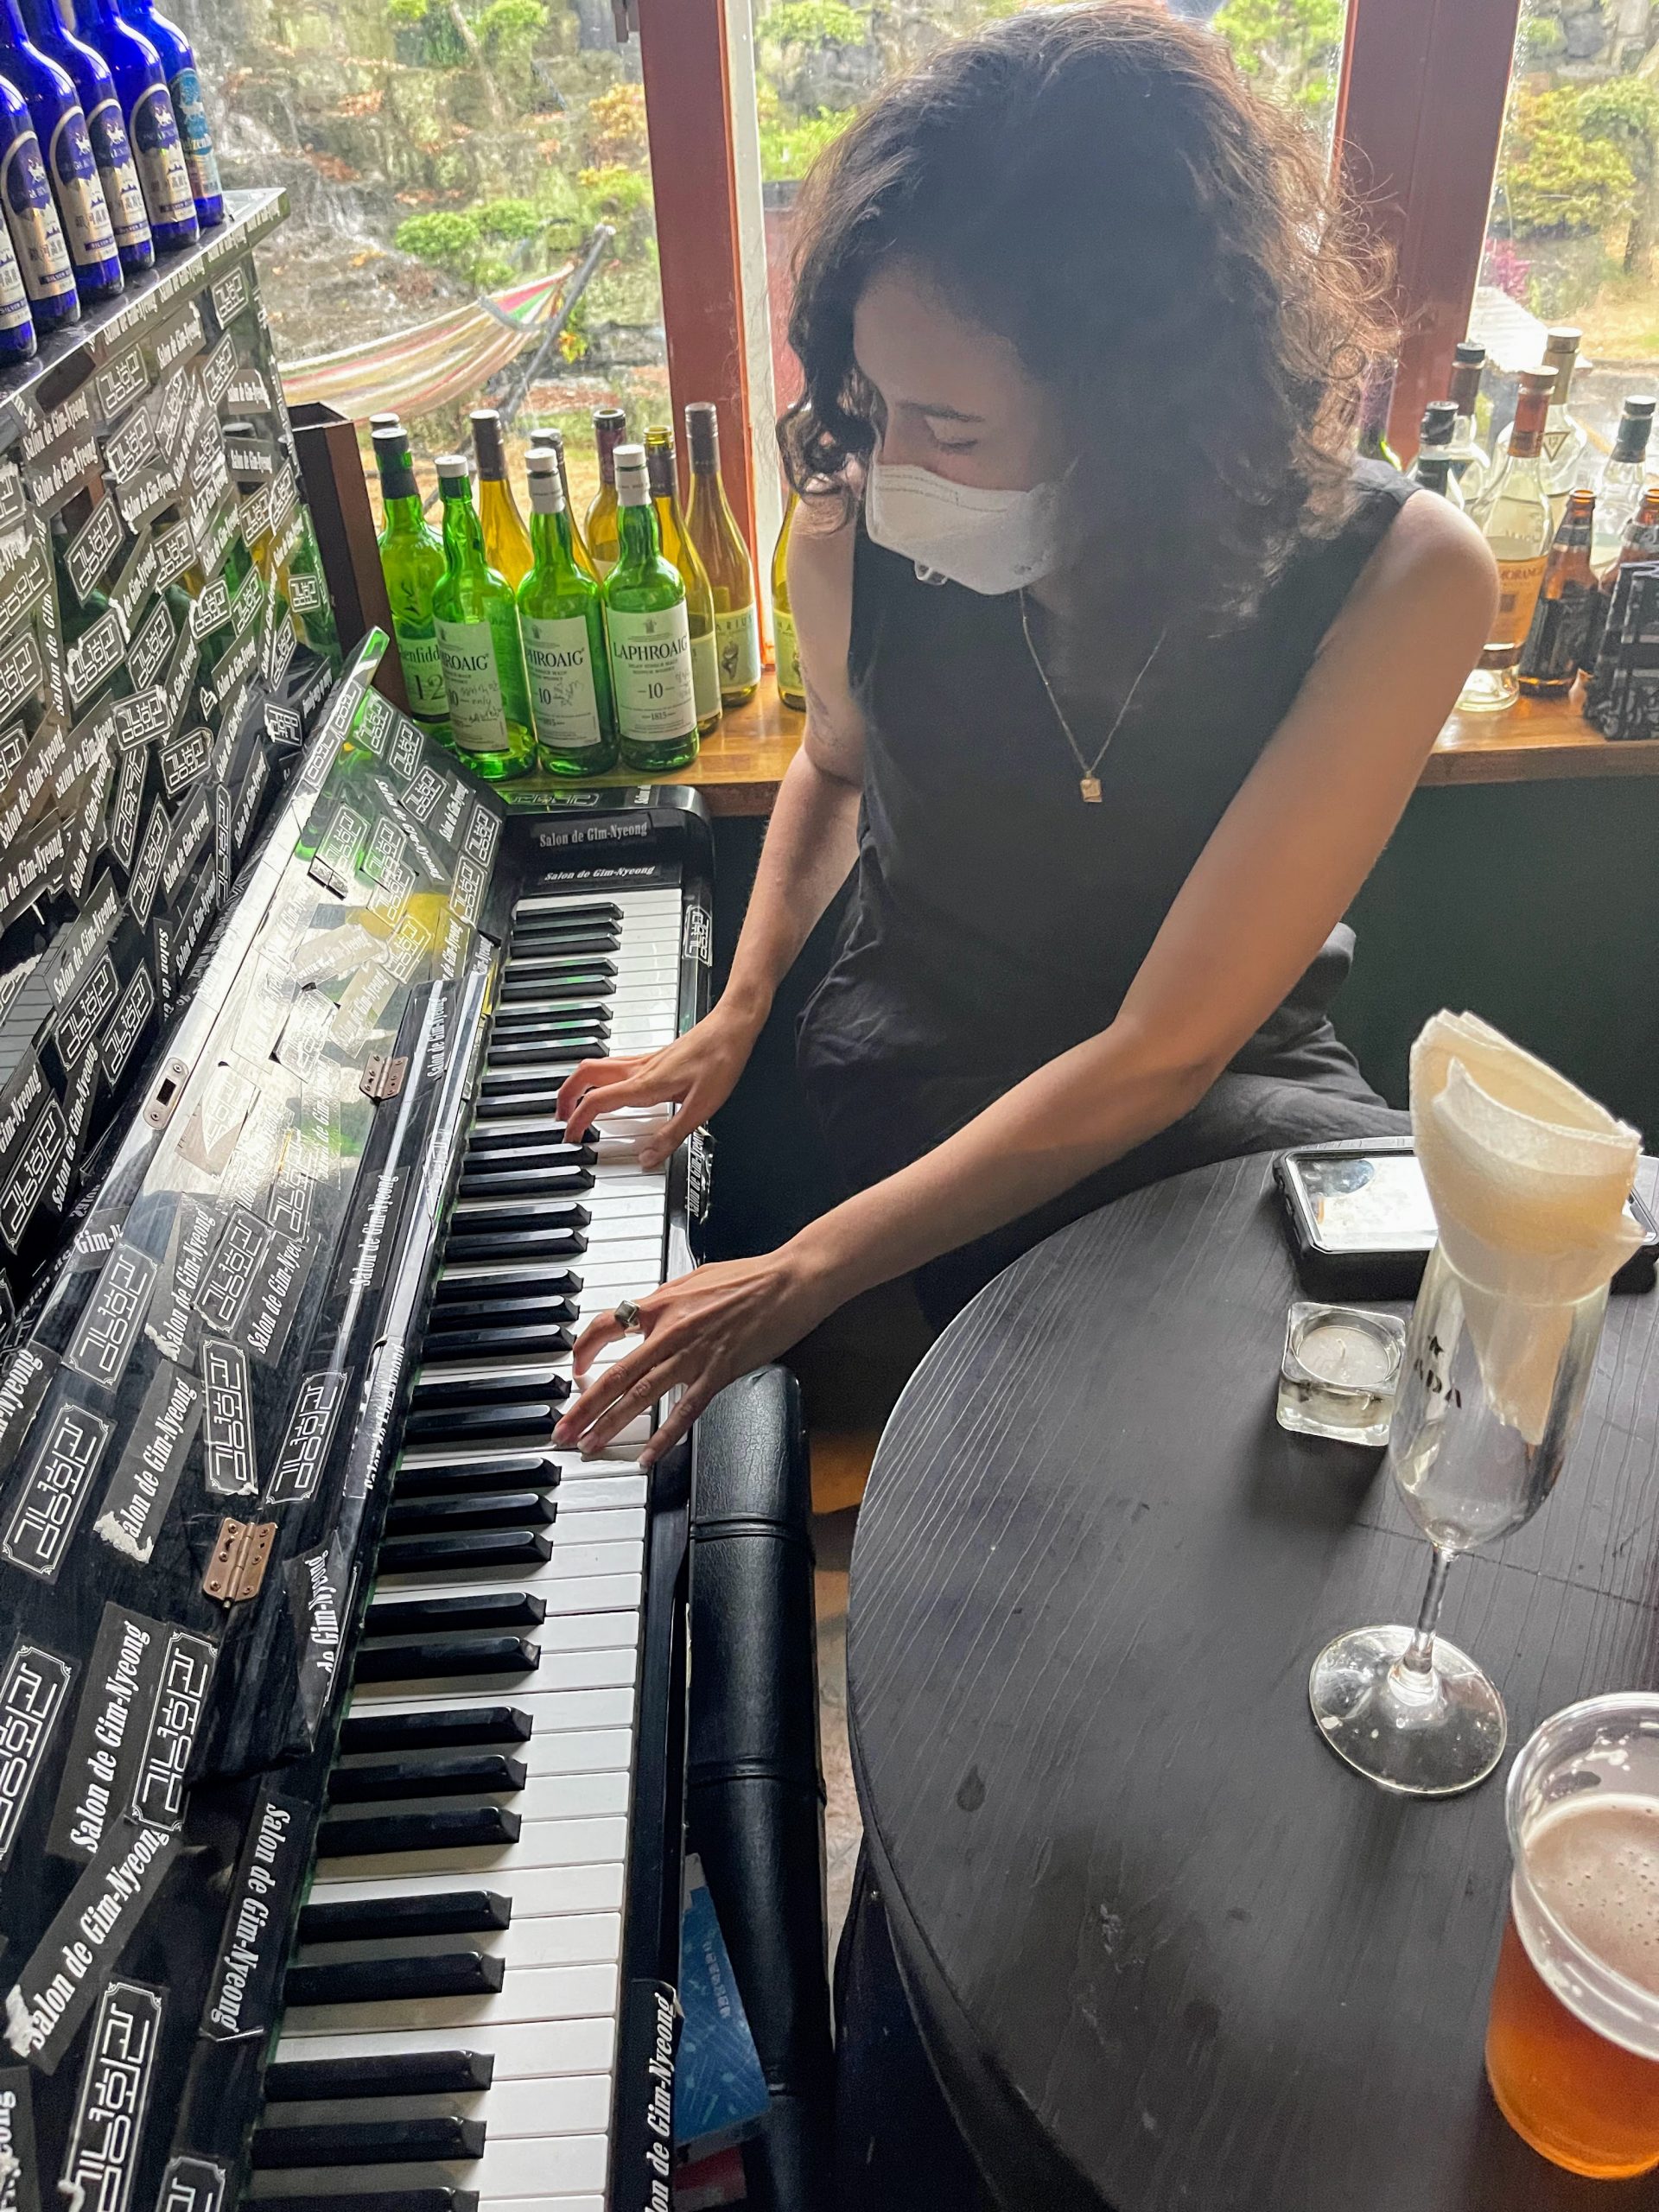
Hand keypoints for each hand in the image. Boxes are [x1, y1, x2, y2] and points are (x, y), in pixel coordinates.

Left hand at [554, 1243, 835, 1465]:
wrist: (789, 1281)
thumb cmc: (749, 1277)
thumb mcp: (694, 1279)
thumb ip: (666, 1301)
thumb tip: (645, 1314)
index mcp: (661, 1302)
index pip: (605, 1326)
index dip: (582, 1350)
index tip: (574, 1370)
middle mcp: (670, 1330)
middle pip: (616, 1374)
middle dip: (584, 1406)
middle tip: (563, 1430)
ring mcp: (694, 1354)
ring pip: (642, 1396)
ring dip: (612, 1424)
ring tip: (590, 1445)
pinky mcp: (719, 1373)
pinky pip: (684, 1411)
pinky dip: (664, 1438)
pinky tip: (647, 1457)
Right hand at [555, 1003, 759, 1169]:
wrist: (733, 1027)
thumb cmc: (721, 1059)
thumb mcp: (701, 1108)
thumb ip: (671, 1135)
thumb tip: (648, 1158)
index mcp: (645, 1084)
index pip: (596, 1102)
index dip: (578, 1122)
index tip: (570, 1138)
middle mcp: (638, 1070)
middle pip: (584, 1076)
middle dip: (566, 1097)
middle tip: (561, 1118)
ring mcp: (644, 1061)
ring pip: (596, 1068)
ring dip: (580, 1086)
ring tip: (578, 1107)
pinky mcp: (654, 1058)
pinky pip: (614, 1067)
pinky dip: (599, 1081)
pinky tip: (611, 1091)